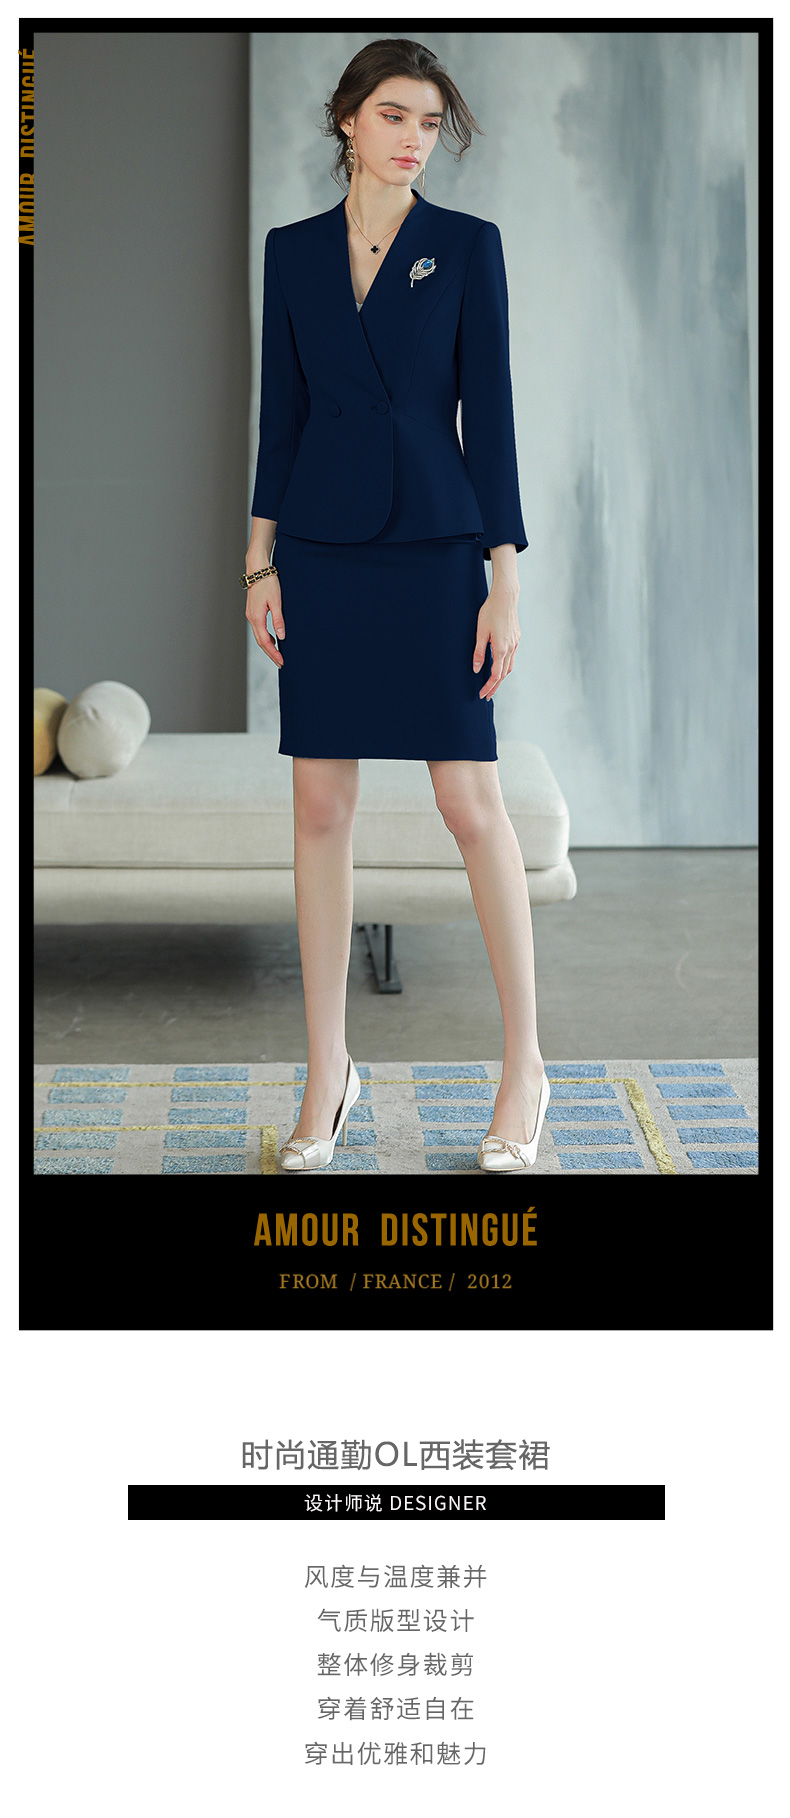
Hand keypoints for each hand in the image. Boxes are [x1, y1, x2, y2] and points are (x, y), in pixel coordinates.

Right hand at [245, 574, 284, 667]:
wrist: (258, 569)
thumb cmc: (268, 582)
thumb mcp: (277, 602)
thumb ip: (278, 620)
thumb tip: (281, 637)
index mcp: (257, 617)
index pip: (265, 641)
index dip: (273, 653)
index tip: (281, 661)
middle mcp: (251, 618)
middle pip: (260, 642)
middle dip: (270, 653)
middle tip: (280, 663)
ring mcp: (251, 615)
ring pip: (258, 636)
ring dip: (268, 646)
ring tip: (278, 655)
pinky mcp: (253, 612)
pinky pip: (258, 629)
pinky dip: (265, 637)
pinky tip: (273, 640)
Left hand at [472, 576, 519, 699]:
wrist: (506, 597)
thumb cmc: (490, 612)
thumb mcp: (480, 632)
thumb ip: (479, 652)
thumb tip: (476, 669)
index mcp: (501, 649)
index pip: (495, 675)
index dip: (488, 686)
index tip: (482, 694)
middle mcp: (511, 648)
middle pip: (503, 674)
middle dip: (495, 686)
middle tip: (486, 695)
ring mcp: (515, 643)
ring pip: (509, 666)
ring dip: (501, 677)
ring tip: (492, 684)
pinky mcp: (517, 638)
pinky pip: (512, 657)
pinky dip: (506, 666)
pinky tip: (500, 666)